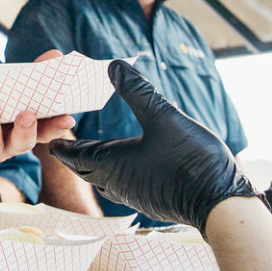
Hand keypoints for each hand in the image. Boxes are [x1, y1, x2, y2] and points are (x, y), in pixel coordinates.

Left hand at [0, 49, 75, 172]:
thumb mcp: (8, 98)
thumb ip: (30, 78)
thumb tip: (54, 55)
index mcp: (21, 132)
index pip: (44, 132)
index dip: (56, 127)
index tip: (67, 117)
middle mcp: (5, 145)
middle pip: (20, 143)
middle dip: (25, 129)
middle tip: (28, 113)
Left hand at [47, 60, 257, 230]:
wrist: (219, 204)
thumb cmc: (190, 161)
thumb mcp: (164, 117)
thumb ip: (138, 91)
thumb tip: (115, 66)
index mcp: (112, 164)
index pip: (73, 155)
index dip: (62, 144)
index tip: (52, 137)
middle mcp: (117, 184)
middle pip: (85, 169)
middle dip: (75, 154)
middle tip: (68, 142)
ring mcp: (135, 196)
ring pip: (105, 180)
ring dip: (96, 165)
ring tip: (95, 152)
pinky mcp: (151, 202)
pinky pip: (124, 187)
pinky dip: (117, 174)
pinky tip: (130, 166)